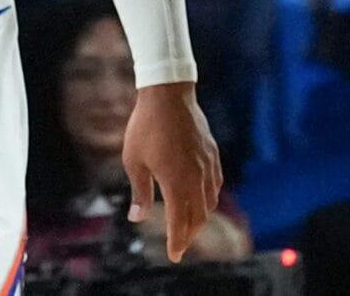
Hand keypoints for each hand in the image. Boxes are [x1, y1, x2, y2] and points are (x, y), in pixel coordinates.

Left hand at [121, 83, 222, 262]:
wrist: (168, 94)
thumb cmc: (146, 127)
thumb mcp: (134, 161)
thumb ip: (139, 192)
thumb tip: (137, 218)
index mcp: (175, 181)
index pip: (178, 221)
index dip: (176, 241)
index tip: (174, 255)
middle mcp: (196, 176)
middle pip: (198, 216)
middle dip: (189, 234)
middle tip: (180, 245)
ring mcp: (207, 164)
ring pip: (209, 201)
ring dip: (200, 218)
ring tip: (190, 225)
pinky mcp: (212, 153)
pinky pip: (215, 183)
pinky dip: (209, 197)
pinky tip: (203, 198)